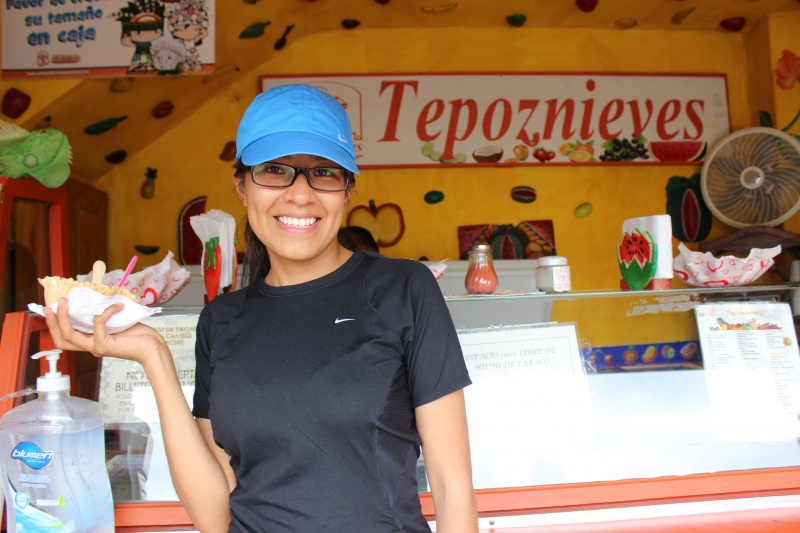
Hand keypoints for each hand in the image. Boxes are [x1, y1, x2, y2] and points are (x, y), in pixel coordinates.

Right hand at [43, 298, 167, 366]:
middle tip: (52, 305)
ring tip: (66, 301)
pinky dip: (106, 311)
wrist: (153, 347)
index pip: (65, 338)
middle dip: (53, 322)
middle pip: (61, 339)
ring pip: (70, 334)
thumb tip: (95, 299)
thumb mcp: (116, 322)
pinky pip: (97, 324)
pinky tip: (117, 306)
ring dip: (64, 317)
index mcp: (92, 341)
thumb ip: (103, 316)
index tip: (51, 307)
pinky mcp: (105, 345)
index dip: (55, 325)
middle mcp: (91, 346)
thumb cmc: (139, 336)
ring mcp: (96, 347)